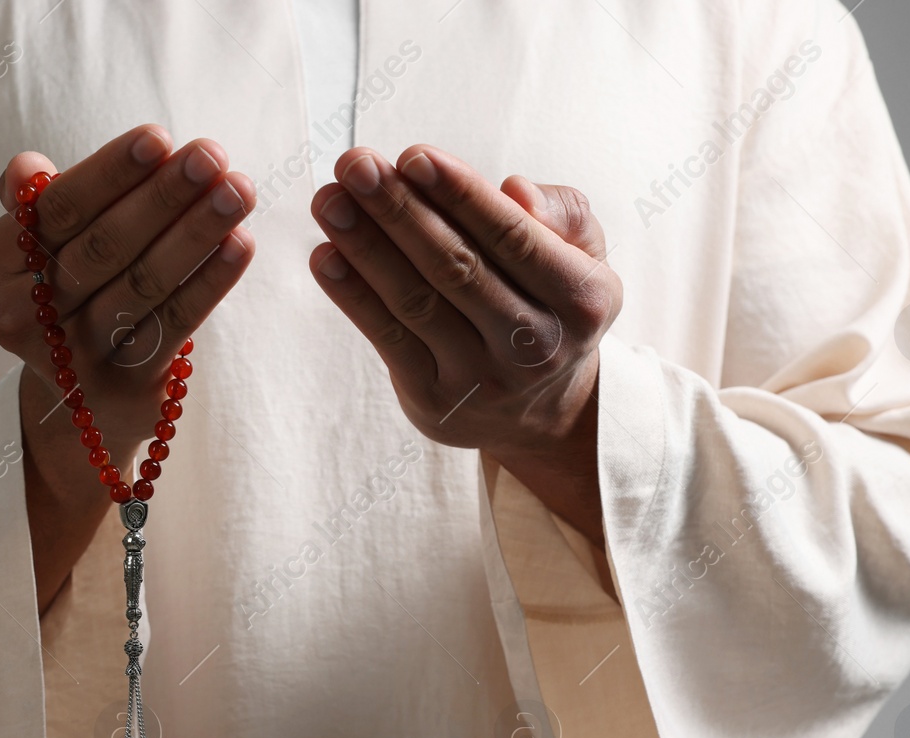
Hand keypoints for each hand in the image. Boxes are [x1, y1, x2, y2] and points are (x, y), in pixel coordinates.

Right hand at [0, 125, 256, 607]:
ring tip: (239, 191)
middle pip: (103, 245)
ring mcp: (74, 355)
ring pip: (142, 284)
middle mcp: (25, 312)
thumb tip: (27, 167)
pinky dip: (209, 282)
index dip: (109, 173)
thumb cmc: (68, 295)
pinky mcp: (124, 385)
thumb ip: (40, 203)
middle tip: (212, 155)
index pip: (55, 208)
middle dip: (164, 196)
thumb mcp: (40, 248)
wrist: (77, 405)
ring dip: (196, 233)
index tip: (159, 138)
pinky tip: (240, 245)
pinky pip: (173, 324)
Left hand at [307, 144, 619, 544]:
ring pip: (415, 302)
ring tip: (329, 200)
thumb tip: (515, 192)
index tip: (414, 156)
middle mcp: (536, 345)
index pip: (513, 237)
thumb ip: (562, 213)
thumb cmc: (551, 303)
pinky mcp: (435, 401)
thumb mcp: (583, 254)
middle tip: (355, 164)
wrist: (540, 409)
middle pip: (456, 268)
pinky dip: (353, 296)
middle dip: (399, 211)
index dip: (461, 195)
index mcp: (582, 300)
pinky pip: (388, 340)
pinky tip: (326, 256)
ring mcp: (483, 379)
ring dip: (365, 247)